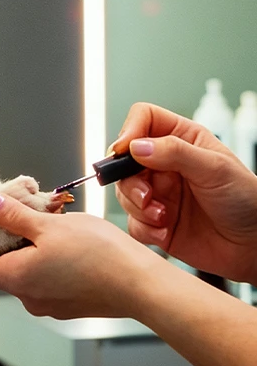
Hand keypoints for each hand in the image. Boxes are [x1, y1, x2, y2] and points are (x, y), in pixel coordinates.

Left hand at [0, 191, 162, 318]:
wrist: (143, 286)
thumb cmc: (100, 256)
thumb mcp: (49, 225)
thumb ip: (13, 214)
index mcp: (16, 279)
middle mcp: (28, 297)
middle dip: (3, 238)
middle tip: (16, 212)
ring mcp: (49, 303)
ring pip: (24, 270)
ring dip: (27, 246)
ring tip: (45, 223)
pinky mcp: (68, 303)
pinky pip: (44, 278)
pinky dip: (45, 259)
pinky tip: (64, 241)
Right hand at [112, 102, 256, 283]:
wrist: (256, 246)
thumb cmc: (247, 200)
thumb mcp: (215, 168)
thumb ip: (175, 152)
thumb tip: (136, 146)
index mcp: (180, 139)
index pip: (142, 118)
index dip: (130, 130)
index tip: (126, 151)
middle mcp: (164, 164)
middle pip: (123, 159)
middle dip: (130, 180)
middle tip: (146, 196)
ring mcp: (158, 192)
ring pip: (123, 191)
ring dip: (137, 206)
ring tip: (162, 216)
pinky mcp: (154, 221)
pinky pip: (131, 221)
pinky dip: (143, 228)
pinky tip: (165, 230)